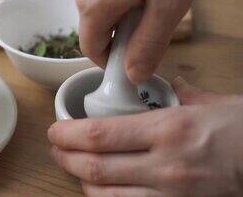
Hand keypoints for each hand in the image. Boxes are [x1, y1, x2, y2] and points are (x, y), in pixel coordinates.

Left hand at [48, 77, 242, 196]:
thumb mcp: (214, 103)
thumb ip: (181, 93)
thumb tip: (164, 84)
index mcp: (170, 129)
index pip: (100, 134)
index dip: (67, 134)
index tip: (56, 130)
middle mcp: (165, 164)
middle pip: (95, 167)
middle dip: (65, 158)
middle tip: (55, 148)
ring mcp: (171, 194)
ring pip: (106, 194)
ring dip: (80, 181)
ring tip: (70, 166)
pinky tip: (97, 188)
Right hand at [71, 0, 215, 82]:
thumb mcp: (171, 2)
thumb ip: (148, 44)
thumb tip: (132, 74)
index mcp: (94, 3)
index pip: (92, 47)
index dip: (113, 59)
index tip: (139, 55)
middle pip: (96, 22)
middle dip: (124, 26)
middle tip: (160, 9)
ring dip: (125, 1)